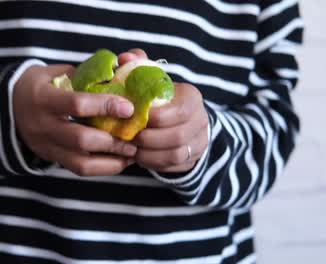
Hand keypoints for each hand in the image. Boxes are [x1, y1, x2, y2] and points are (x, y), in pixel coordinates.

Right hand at [14, 64, 136, 175]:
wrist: (7, 107)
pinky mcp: (51, 158)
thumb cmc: (38, 85)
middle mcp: (43, 125)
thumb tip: (123, 68)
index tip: (129, 107)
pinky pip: (78, 169)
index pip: (76, 104)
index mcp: (44, 98)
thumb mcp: (55, 72)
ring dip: (111, 160)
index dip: (105, 106)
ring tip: (132, 153)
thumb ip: (85, 73)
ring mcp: (46, 146)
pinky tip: (119, 161)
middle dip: (112, 140)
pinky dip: (102, 168)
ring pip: (81, 162)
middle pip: (81, 139)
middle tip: (136, 136)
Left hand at [118, 49, 208, 172]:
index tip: (135, 117)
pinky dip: (153, 163)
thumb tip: (125, 58)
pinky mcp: (191, 160)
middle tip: (129, 136)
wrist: (180, 120)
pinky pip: (173, 167)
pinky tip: (139, 157)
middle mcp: (201, 121)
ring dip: (149, 154)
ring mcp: (199, 143)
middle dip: (149, 139)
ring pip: (176, 155)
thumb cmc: (160, 98)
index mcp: (192, 99)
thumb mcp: (152, 79)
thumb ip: (139, 65)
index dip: (155, 117)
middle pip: (177, 136)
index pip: (179, 111)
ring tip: (132, 148)